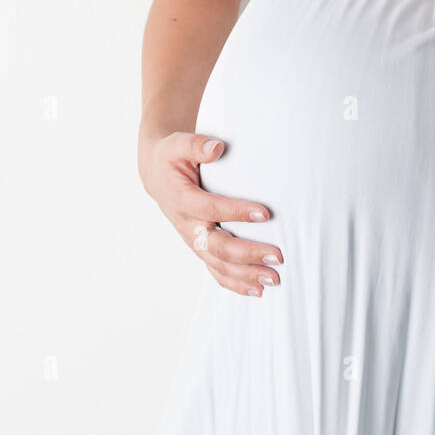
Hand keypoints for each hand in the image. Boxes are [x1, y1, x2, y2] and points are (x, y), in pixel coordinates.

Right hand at [140, 131, 282, 296]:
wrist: (157, 174)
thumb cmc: (172, 157)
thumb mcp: (178, 144)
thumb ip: (196, 145)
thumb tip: (217, 148)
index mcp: (182, 199)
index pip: (211, 208)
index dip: (237, 212)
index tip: (265, 212)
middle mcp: (187, 225)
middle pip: (217, 246)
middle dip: (248, 254)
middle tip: (278, 256)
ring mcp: (194, 239)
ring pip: (218, 264)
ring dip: (246, 274)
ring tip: (274, 279)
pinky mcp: (200, 247)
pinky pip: (216, 271)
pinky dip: (235, 283)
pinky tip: (257, 290)